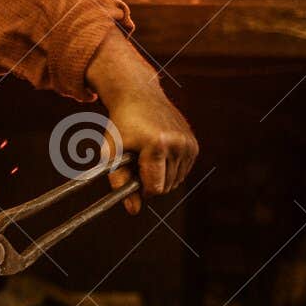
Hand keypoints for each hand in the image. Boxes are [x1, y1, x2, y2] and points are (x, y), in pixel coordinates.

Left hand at [84, 29, 198, 213]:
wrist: (138, 95)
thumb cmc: (121, 124)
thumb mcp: (112, 151)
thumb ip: (119, 181)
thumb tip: (133, 210)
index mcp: (157, 145)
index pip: (156, 188)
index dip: (142, 189)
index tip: (133, 177)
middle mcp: (177, 144)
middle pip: (167, 186)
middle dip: (151, 181)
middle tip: (138, 162)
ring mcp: (188, 143)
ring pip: (176, 180)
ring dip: (161, 175)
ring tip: (147, 155)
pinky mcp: (194, 144)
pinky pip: (183, 170)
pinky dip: (170, 167)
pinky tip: (158, 152)